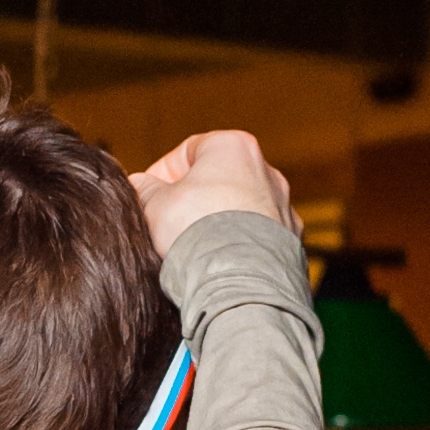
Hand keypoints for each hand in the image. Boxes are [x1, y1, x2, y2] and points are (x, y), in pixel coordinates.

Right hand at [130, 130, 297, 254]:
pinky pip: (256, 241)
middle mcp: (266, 171)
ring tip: (193, 251)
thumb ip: (144, 191)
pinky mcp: (290, 244)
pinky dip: (238, 249)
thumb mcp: (155, 207)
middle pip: (218, 181)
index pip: (188, 151)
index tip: (148, 197)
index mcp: (233, 147)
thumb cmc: (197, 234)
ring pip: (239, 212)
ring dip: (216, 226)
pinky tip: (219, 266)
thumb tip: (138, 186)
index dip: (161, 174)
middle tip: (167, 225)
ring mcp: (282, 209)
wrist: (240, 283)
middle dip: (192, 201)